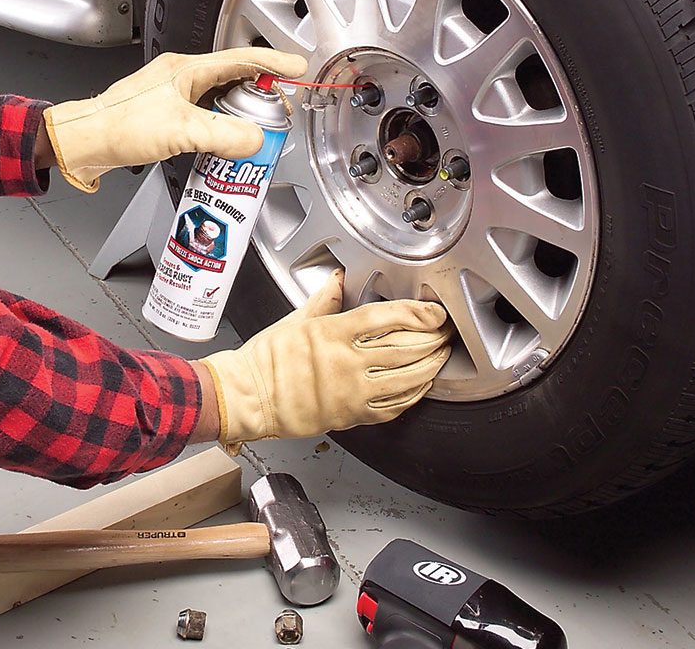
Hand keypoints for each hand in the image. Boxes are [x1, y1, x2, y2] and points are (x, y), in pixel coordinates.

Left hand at [42, 48, 306, 191]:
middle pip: (235, 78)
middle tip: (281, 111)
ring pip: (221, 97)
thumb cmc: (119, 127)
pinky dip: (224, 125)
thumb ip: (223, 135)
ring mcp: (175, 94)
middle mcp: (183, 77)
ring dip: (242, 111)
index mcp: (188, 69)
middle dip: (262, 92)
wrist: (83, 142)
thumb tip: (255, 140)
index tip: (298, 68)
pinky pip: (207, 113)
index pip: (241, 58)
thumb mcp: (180, 131)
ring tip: (260, 129)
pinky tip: (227, 143)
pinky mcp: (168, 114)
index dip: (274, 62)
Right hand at [199, 271, 452, 449]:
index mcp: (332, 333)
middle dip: (431, 340)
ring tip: (440, 357)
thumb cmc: (267, 359)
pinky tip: (420, 387)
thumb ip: (325, 299)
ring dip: (429, 368)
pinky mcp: (350, 416)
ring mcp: (350, 392)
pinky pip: (391, 408)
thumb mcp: (296, 319)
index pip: (384, 319)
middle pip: (403, 349)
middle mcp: (345, 363)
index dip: (416, 314)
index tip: (434, 312)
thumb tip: (340, 278)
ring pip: (404, 380)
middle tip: (445, 333)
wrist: (249, 397)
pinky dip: (412, 396)